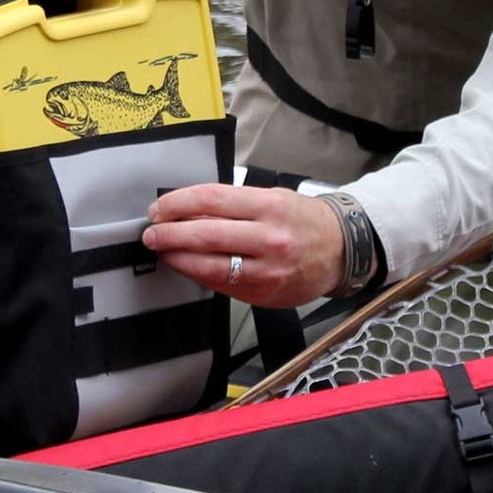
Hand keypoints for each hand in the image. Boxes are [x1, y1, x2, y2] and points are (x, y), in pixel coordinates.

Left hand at [143, 184, 344, 307]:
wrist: (341, 250)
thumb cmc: (304, 220)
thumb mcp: (274, 199)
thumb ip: (236, 206)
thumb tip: (190, 211)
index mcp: (270, 206)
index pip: (212, 199)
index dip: (178, 203)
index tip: (160, 207)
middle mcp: (269, 237)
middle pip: (206, 234)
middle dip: (170, 233)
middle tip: (152, 232)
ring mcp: (267, 269)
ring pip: (210, 265)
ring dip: (178, 257)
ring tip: (162, 250)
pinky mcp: (263, 293)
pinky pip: (222, 284)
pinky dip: (199, 274)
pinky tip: (187, 266)